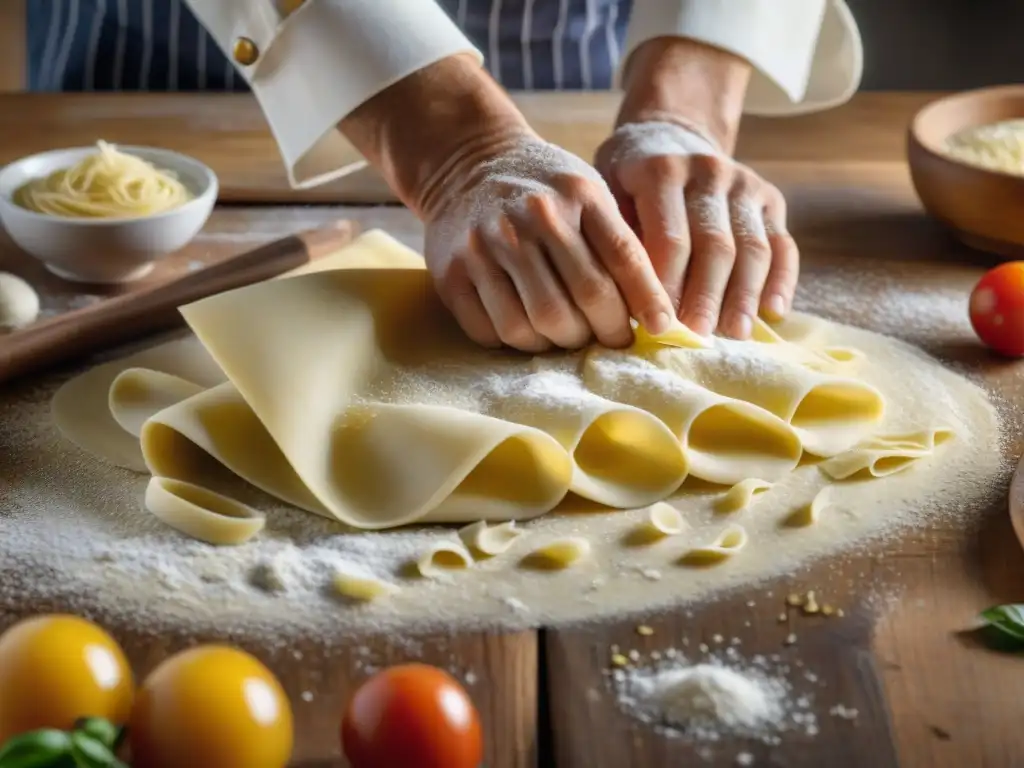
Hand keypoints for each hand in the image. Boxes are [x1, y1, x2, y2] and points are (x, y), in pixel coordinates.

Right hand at [422, 134, 674, 352]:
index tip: (662, 329)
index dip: (647, 301)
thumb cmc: (544, 190)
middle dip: (605, 331)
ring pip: (536, 325)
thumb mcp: (588, 193)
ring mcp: (486, 245)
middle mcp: (531, 217)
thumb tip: (657, 312)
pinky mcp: (451, 272)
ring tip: (568, 334)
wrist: (467, 163)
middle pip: (583, 300)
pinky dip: (516, 341)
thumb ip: (619, 241)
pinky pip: (492, 332)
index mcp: (577, 194)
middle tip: (609, 338)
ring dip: (560, 342)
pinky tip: (528, 328)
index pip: (623, 258)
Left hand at [594, 119, 798, 339]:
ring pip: (752, 247)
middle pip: (714, 245)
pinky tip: (773, 313)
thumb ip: (620, 238)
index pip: (669, 239)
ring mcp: (744, 184)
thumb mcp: (608, 193)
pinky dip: (782, 280)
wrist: (671, 136)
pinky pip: (782, 243)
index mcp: (661, 171)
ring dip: (744, 295)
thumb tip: (630, 302)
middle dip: (706, 296)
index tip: (659, 325)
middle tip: (698, 335)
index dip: (666, 286)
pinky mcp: (769, 198)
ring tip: (735, 334)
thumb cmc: (628, 181)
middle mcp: (708, 173)